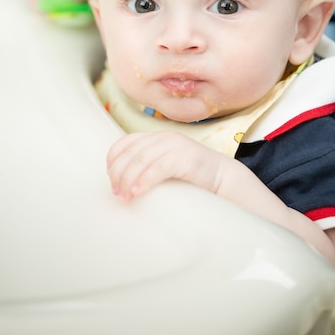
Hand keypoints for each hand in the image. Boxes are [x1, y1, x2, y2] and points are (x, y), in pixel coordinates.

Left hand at [107, 131, 224, 201]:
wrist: (224, 177)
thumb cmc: (192, 178)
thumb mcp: (167, 167)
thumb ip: (149, 166)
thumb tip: (122, 182)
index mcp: (158, 138)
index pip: (127, 141)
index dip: (114, 158)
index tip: (111, 176)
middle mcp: (164, 138)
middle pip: (131, 152)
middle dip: (119, 173)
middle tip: (117, 193)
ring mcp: (175, 146)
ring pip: (141, 160)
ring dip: (128, 180)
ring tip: (125, 197)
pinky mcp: (185, 157)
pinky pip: (158, 168)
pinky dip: (145, 180)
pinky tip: (138, 192)